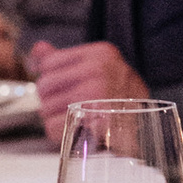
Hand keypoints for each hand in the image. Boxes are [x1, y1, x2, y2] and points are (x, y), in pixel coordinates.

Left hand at [28, 37, 144, 124]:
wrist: (143, 126)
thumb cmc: (117, 96)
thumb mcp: (96, 67)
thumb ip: (63, 58)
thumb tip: (38, 49)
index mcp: (100, 54)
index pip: (49, 63)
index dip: (50, 78)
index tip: (62, 87)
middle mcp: (99, 72)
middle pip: (44, 85)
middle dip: (50, 98)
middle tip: (66, 105)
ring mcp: (96, 97)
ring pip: (45, 107)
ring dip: (53, 116)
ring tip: (72, 116)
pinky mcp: (91, 122)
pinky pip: (52, 127)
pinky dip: (57, 133)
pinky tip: (73, 129)